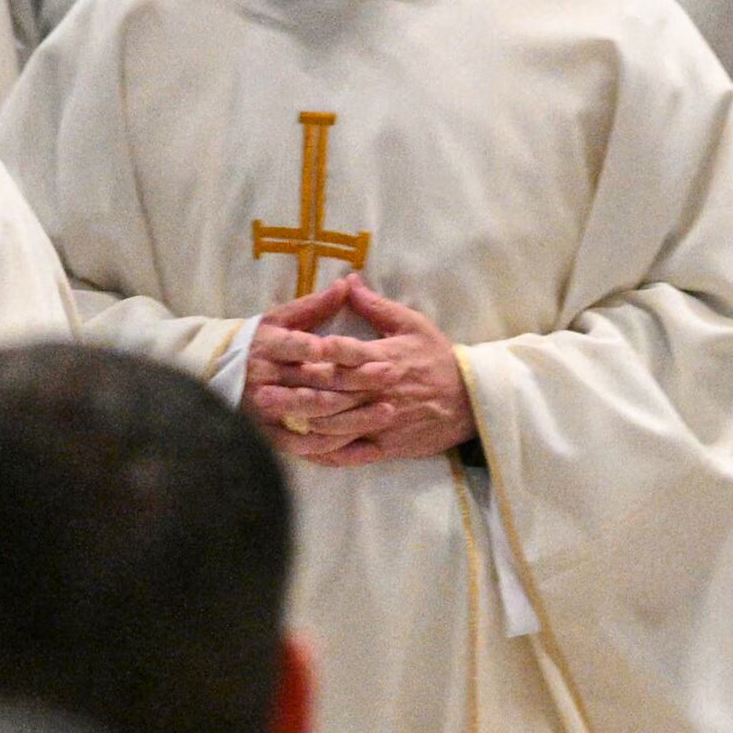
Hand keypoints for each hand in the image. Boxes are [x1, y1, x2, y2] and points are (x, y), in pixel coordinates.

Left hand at [243, 274, 474, 465]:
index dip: (318, 353)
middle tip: (261, 389)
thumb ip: (376, 306)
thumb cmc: (438, 358)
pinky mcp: (386, 445)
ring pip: (337, 422)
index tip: (290, 350)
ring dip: (302, 420)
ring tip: (273, 417)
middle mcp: (379, 390)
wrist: (471, 402)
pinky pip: (352, 451)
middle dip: (296, 391)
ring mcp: (382, 420)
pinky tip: (301, 447)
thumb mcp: (412, 325)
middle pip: (334, 391)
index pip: (347, 354)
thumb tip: (348, 281)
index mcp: (384, 358)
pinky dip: (326, 451)